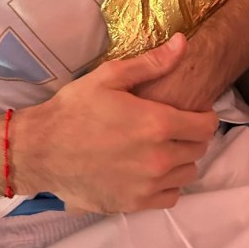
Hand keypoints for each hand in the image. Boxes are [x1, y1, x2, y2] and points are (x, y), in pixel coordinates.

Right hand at [11, 34, 218, 214]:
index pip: (206, 126)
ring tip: (161, 148)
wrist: (42, 150)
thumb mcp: (110, 76)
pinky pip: (171, 197)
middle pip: (199, 149)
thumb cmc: (75, 109)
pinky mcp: (135, 204)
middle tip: (173, 126)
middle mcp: (159, 158)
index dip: (204, 116)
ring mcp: (148, 185)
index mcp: (158, 124)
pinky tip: (150, 170)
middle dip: (191, 136)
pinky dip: (167, 184)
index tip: (193, 111)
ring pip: (188, 174)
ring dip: (181, 160)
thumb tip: (183, 43)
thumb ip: (151, 63)